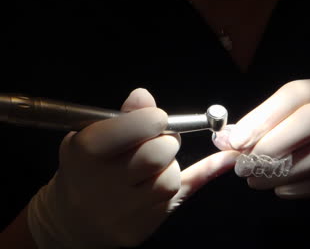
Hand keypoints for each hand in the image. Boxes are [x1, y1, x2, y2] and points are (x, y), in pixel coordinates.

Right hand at [28, 88, 237, 247]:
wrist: (74, 219)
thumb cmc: (85, 169)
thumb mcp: (91, 136)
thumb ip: (122, 117)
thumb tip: (144, 95)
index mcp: (87, 151)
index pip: (138, 126)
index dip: (154, 119)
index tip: (156, 119)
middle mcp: (103, 183)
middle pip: (159, 154)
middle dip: (166, 142)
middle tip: (159, 141)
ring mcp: (122, 211)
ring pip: (170, 179)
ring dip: (170, 166)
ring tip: (153, 166)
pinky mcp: (140, 228)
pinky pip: (179, 196)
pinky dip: (193, 177)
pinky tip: (222, 161)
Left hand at [215, 78, 309, 231]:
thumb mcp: (294, 136)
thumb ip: (262, 135)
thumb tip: (224, 141)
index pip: (295, 94)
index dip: (262, 116)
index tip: (234, 141)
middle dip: (272, 144)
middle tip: (243, 165)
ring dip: (283, 171)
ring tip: (255, 181)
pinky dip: (302, 188)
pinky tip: (282, 190)